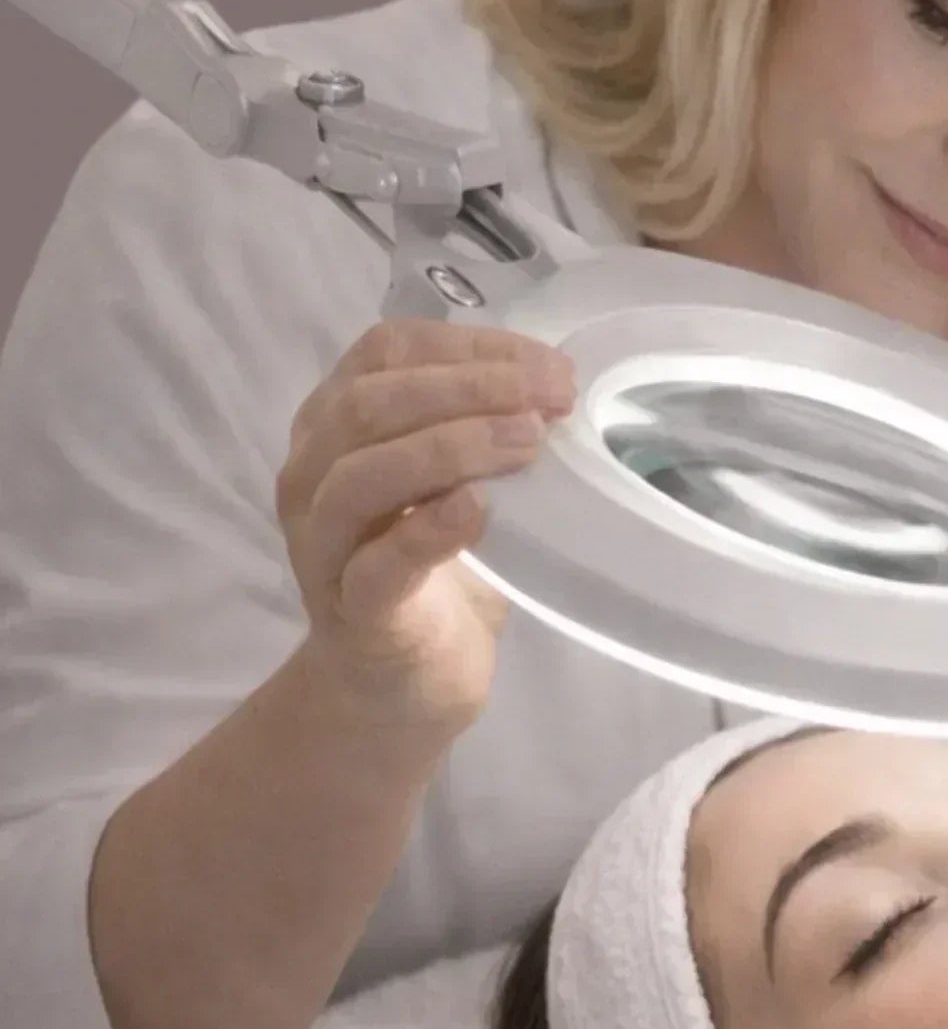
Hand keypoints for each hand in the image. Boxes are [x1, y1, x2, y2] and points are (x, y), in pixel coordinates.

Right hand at [275, 320, 576, 734]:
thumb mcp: (457, 479)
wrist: (403, 681)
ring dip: (452, 447)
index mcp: (335, 424)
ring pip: (362, 474)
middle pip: (372, 404)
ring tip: (528, 442)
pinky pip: (376, 564)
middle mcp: (312, 472)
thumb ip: (482, 428)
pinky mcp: (350, 610)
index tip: (547, 365)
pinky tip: (476, 509)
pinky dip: (427, 530)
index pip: (387, 352)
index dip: (469, 347)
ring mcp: (322, 544)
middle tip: (551, 397)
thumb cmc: (436, 564)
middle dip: (471, 388)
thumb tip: (554, 384)